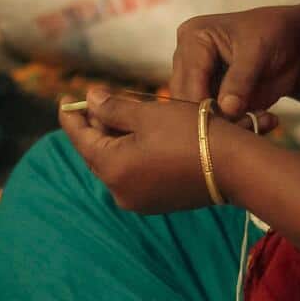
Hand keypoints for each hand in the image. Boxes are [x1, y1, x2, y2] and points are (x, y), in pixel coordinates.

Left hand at [60, 88, 220, 214]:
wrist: (235, 167)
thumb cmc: (190, 133)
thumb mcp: (148, 114)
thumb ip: (113, 107)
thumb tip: (90, 100)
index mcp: (111, 167)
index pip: (80, 137)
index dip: (71, 115)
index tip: (65, 98)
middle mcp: (119, 191)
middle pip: (96, 151)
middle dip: (96, 125)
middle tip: (99, 100)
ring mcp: (138, 201)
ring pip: (115, 163)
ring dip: (115, 138)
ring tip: (122, 113)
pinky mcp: (156, 202)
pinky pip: (132, 174)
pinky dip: (131, 154)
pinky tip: (140, 135)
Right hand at [169, 4, 299, 120]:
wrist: (293, 44)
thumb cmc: (272, 33)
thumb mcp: (257, 51)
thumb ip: (240, 80)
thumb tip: (227, 109)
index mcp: (194, 38)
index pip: (189, 77)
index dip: (202, 102)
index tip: (225, 121)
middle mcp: (188, 61)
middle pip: (187, 99)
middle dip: (215, 117)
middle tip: (246, 124)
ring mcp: (200, 82)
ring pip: (200, 115)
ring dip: (231, 125)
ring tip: (262, 119)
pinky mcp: (214, 100)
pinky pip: (220, 121)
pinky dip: (241, 127)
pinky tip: (266, 120)